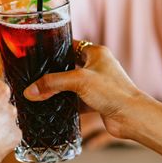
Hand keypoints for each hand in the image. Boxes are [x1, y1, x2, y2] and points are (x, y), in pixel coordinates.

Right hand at [24, 42, 144, 139]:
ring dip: (59, 89)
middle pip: (69, 66)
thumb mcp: (78, 81)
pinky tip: (52, 107)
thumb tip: (30, 91)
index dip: (55, 48)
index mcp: (96, 53)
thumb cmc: (113, 91)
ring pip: (72, 85)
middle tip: (35, 74)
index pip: (71, 45)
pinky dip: (65, 104)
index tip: (38, 53)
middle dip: (53, 72)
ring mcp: (97, 85)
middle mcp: (97, 67)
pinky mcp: (97, 101)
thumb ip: (52, 83)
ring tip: (39, 91)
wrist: (132, 117)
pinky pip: (76, 100)